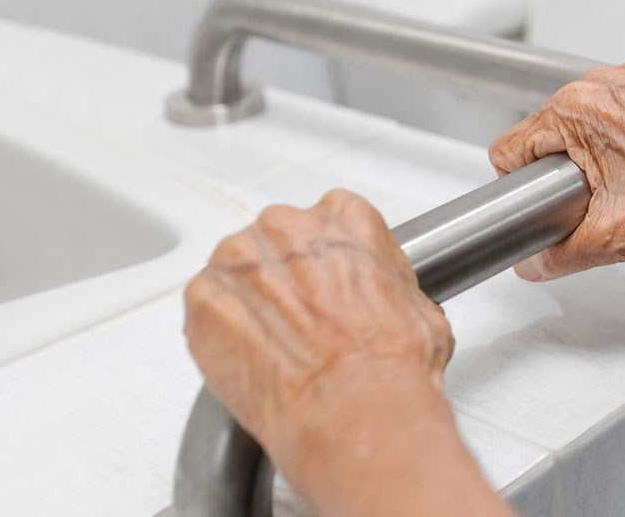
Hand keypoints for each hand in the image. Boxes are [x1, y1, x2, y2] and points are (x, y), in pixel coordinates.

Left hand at [184, 189, 465, 510]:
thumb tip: (385, 300)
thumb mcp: (421, 307)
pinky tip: (251, 360)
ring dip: (250, 304)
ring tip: (277, 348)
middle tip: (304, 325)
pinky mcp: (204, 298)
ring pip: (236, 272)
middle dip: (285, 280)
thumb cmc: (391, 363)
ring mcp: (240, 259)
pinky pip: (205, 307)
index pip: (326, 221)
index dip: (326, 262)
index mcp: (343, 216)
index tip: (329, 289)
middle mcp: (288, 225)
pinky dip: (219, 332)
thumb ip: (388, 283)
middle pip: (275, 242)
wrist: (356, 408)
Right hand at [489, 62, 624, 281]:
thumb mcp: (609, 240)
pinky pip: (619, 107)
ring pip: (583, 118)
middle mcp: (599, 83)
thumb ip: (557, 255)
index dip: (523, 184)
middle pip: (547, 131)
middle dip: (562, 166)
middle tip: (599, 194)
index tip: (552, 199)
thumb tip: (533, 263)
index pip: (510, 148)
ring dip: (593, 147)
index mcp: (574, 110)